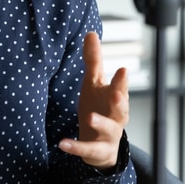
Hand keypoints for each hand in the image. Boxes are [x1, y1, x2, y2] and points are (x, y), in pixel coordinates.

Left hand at [59, 31, 129, 170]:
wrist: (102, 145)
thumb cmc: (99, 107)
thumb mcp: (94, 84)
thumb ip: (94, 61)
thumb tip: (91, 32)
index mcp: (115, 98)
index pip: (120, 87)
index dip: (121, 80)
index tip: (122, 69)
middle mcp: (116, 116)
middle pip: (121, 109)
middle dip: (120, 101)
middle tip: (118, 93)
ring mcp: (108, 135)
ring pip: (108, 129)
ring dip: (100, 123)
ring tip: (89, 117)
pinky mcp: (97, 151)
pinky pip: (87, 149)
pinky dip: (76, 147)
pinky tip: (63, 143)